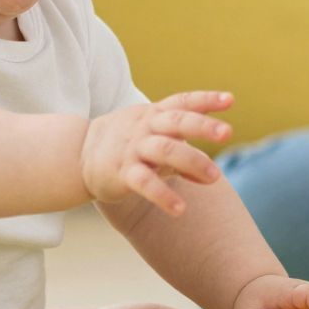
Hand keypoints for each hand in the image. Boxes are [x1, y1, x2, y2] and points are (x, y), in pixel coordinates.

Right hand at [80, 91, 233, 216]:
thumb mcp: (156, 143)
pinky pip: (144, 183)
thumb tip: (212, 176)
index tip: (229, 100)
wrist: (79, 155)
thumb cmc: (129, 146)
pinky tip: (180, 209)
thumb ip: (185, 157)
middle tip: (227, 133)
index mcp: (155, 114)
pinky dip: (162, 195)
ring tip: (216, 177)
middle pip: (177, 122)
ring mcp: (133, 149)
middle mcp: (146, 128)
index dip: (206, 100)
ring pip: (165, 150)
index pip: (183, 102)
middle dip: (202, 126)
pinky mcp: (122, 172)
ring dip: (192, 161)